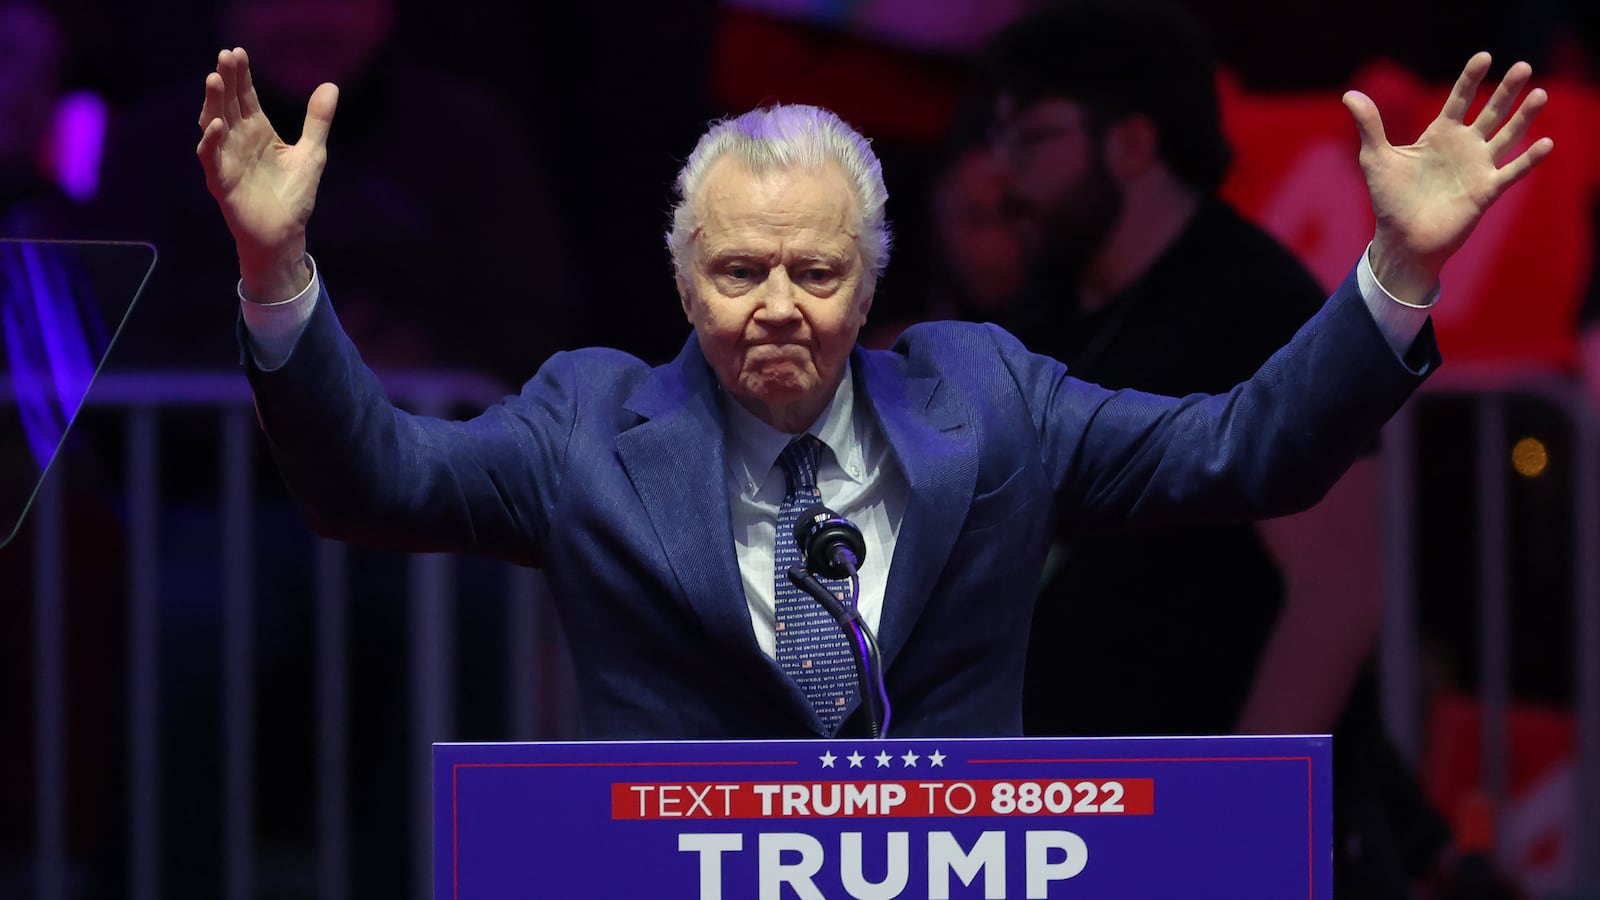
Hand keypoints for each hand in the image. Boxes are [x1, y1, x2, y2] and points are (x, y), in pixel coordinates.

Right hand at [196, 47, 338, 300]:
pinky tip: (217, 125)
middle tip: (225, 56)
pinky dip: (212, 142)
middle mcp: (238, 140)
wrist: (285, 234)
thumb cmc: (293, 194)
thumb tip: (331, 86)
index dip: (242, 75)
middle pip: (228, 104)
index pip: (246, 96)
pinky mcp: (221, 181)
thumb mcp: (312, 153)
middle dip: (225, 80)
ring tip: (214, 79)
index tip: (238, 52)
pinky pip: (212, 158)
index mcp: (257, 131)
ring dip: (213, 103)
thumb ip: (317, 120)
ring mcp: (227, 159)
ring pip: (214, 125)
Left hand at [1343, 52, 1552, 302]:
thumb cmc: (1389, 200)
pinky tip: (1546, 143)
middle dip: (1506, 90)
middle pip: (1491, 112)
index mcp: (1440, 135)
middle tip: (1523, 66)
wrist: (1402, 239)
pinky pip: (1512, 171)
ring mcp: (1477, 168)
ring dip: (1524, 117)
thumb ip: (1369, 125)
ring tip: (1541, 94)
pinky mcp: (1486, 191)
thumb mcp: (1376, 158)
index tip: (1484, 57)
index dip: (1471, 78)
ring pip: (1507, 136)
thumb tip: (1349, 94)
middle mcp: (1464, 147)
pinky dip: (1529, 159)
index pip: (1460, 99)